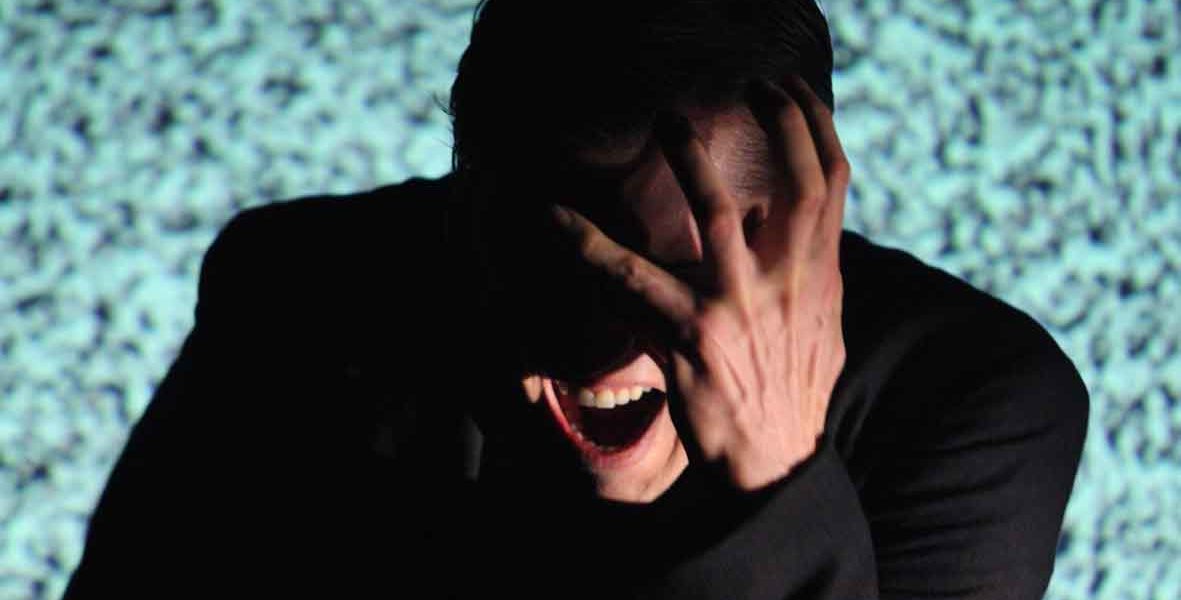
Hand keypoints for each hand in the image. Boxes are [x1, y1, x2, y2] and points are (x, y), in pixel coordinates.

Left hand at [547, 74, 848, 491]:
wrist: (774, 458)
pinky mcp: (687, 334)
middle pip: (794, 184)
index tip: (791, 92)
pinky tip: (554, 218)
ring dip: (691, 161)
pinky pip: (628, 277)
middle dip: (776, 124)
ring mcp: (738, 307)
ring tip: (668, 121)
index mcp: (819, 277)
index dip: (815, 127)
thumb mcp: (818, 326)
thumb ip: (805, 269)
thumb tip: (770, 213)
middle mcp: (788, 284)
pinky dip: (587, 243)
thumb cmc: (791, 388)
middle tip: (747, 86)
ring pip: (715, 214)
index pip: (831, 185)